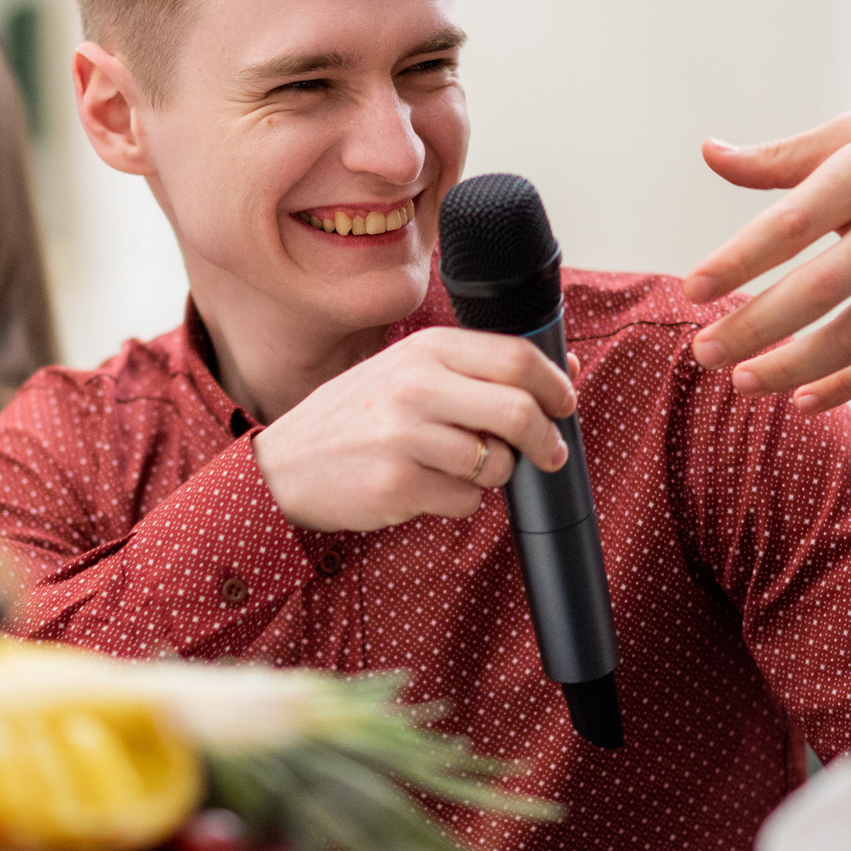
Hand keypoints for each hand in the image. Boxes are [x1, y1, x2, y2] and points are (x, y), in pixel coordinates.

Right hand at [253, 328, 573, 531]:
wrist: (285, 465)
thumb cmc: (355, 419)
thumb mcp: (407, 372)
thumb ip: (476, 369)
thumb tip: (564, 370)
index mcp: (425, 349)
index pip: (515, 357)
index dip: (554, 385)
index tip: (565, 403)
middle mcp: (416, 386)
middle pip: (519, 411)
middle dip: (546, 439)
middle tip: (547, 454)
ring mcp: (406, 436)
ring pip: (497, 463)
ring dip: (494, 475)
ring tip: (457, 468)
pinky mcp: (400, 484)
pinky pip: (467, 500)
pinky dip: (461, 500)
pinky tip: (427, 486)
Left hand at [680, 93, 850, 413]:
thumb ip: (783, 157)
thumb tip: (711, 155)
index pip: (788, 225)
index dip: (737, 263)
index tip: (693, 290)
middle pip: (814, 291)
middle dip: (751, 329)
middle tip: (703, 352)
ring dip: (789, 368)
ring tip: (743, 380)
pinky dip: (846, 385)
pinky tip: (804, 399)